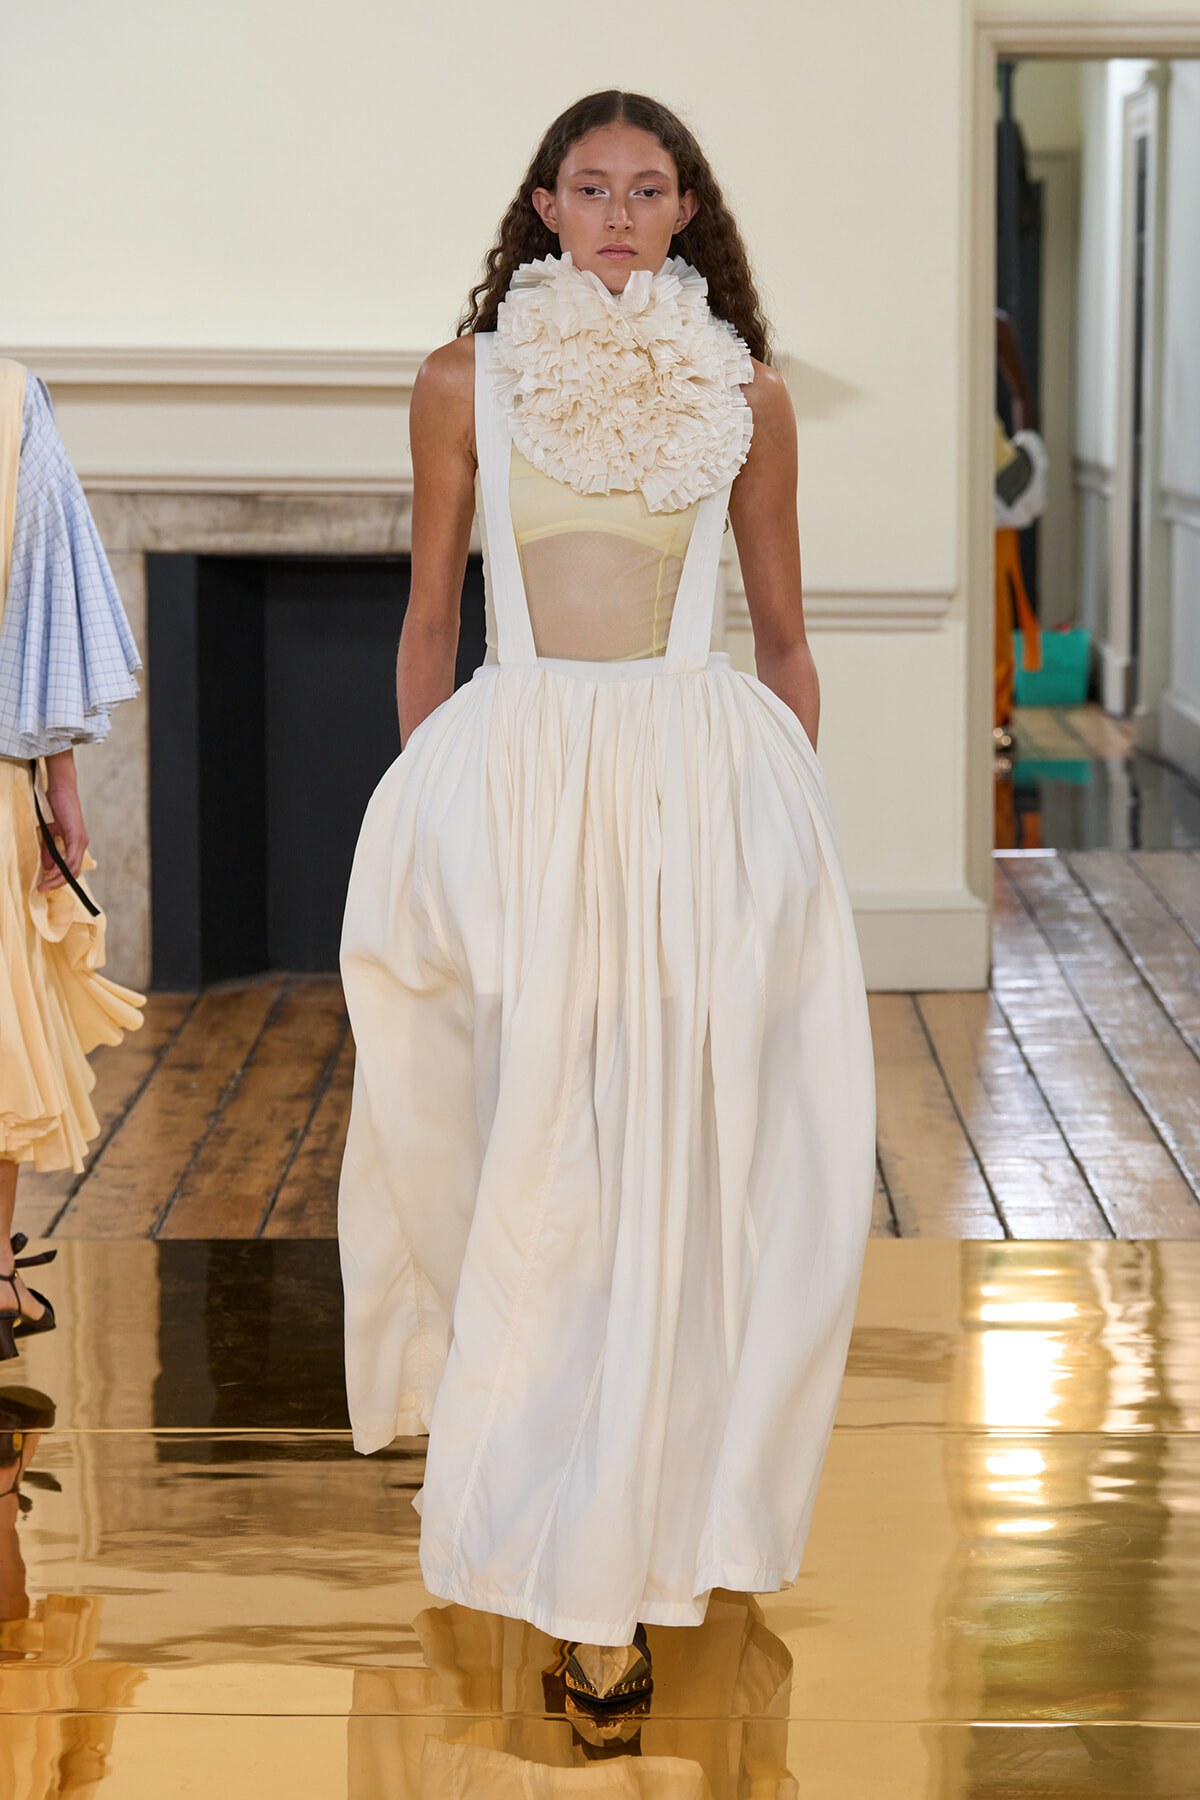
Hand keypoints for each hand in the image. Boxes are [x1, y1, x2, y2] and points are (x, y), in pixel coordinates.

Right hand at [37, 751, 88, 889]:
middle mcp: (81, 845)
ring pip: (73, 868)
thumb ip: (49, 850)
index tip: (45, 885)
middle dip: (58, 883)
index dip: (59, 879)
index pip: (71, 869)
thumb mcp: (49, 833)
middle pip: (73, 872)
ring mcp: (81, 841)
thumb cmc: (55, 808)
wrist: (61, 791)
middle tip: (42, 889)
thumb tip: (47, 868)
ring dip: (58, 878)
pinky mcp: (77, 837)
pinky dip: (62, 868)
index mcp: (76, 844)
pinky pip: (70, 858)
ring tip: (45, 884)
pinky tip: (51, 873)